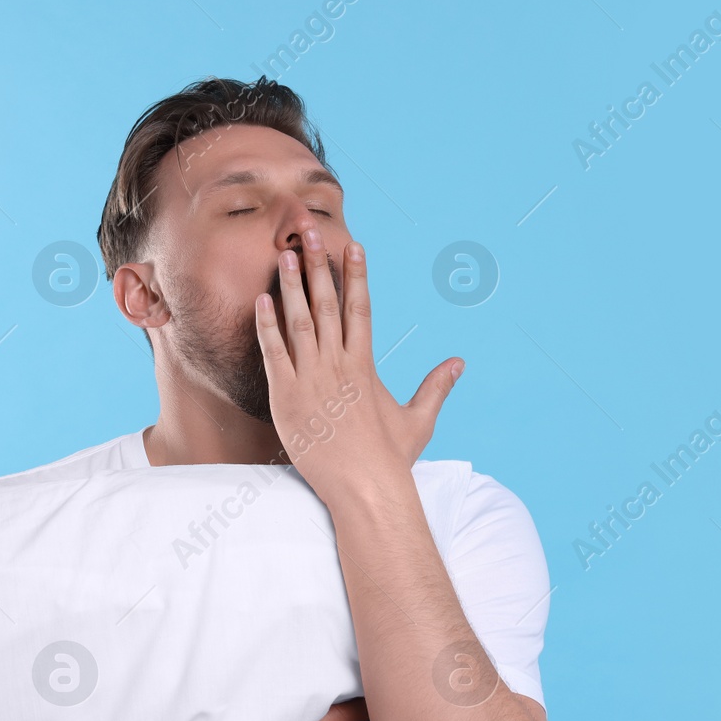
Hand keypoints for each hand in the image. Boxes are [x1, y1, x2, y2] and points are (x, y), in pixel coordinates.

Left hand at [254, 230, 462, 508]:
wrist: (365, 488)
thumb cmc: (390, 459)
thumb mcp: (419, 420)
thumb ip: (436, 387)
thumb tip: (459, 363)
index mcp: (365, 365)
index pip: (361, 308)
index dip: (356, 274)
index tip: (353, 245)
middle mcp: (339, 365)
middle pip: (328, 304)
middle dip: (320, 265)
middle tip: (309, 231)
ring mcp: (313, 379)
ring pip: (300, 322)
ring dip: (292, 286)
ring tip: (286, 254)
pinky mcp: (288, 396)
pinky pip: (275, 353)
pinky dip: (267, 326)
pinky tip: (261, 300)